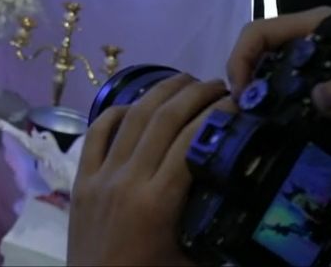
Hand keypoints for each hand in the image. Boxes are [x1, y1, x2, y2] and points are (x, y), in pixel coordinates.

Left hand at [68, 75, 232, 265]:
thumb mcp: (195, 257)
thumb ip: (216, 221)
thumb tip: (249, 191)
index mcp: (158, 202)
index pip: (192, 140)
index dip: (217, 113)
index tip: (239, 100)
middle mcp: (128, 180)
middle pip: (164, 119)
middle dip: (196, 94)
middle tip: (220, 84)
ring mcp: (100, 177)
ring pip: (131, 118)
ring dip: (161, 92)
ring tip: (187, 81)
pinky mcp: (81, 180)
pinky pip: (97, 133)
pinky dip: (117, 111)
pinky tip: (136, 103)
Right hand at [226, 6, 330, 129]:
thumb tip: (318, 100)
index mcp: (321, 25)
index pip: (260, 31)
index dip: (241, 58)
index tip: (241, 94)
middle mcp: (311, 39)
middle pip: (258, 52)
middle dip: (244, 81)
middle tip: (244, 117)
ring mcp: (315, 61)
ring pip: (268, 73)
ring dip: (258, 97)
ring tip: (256, 127)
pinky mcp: (323, 83)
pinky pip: (286, 91)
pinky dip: (276, 108)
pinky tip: (279, 131)